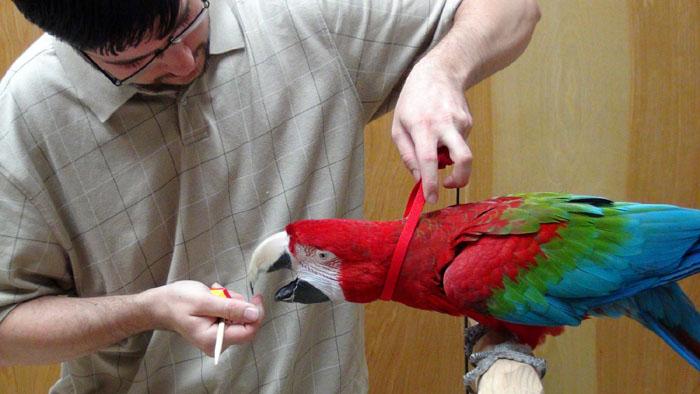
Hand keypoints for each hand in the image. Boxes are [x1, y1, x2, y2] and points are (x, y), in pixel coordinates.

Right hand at [140, 281, 264, 355]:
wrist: (160, 304)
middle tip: (221, 292)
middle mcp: (217, 342)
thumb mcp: (204, 301)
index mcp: (214, 339)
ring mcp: (217, 336)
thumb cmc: (178, 302)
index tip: (256, 297)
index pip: (248, 331)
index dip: (256, 314)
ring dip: (230, 300)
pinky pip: (231, 314)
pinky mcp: (217, 329)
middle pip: (244, 323)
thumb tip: (254, 313)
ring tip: (213, 293)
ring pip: (238, 316)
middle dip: (238, 304)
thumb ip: (230, 308)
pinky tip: (213, 296)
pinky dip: (225, 302)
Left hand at [391, 58, 472, 203]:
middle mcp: (444, 124)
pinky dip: (449, 144)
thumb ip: (408, 155)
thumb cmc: (413, 101)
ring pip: (460, 152)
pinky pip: (459, 143)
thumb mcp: (399, 127)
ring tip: (434, 142)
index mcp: (422, 126)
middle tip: (450, 185)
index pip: (429, 159)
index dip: (431, 182)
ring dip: (447, 157)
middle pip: (463, 158)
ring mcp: (460, 122)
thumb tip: (419, 179)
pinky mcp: (469, 121)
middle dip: (461, 179)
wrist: (439, 72)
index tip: (431, 198)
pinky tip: (441, 128)